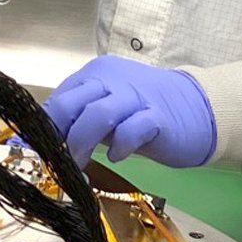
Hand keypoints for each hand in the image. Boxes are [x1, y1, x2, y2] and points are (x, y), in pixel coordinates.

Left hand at [43, 55, 216, 168]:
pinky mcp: (157, 117)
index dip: (46, 128)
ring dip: (81, 144)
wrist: (198, 106)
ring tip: (80, 165)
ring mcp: (135, 97)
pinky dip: (119, 146)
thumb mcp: (108, 109)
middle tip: (58, 162)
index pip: (59, 99)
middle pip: (70, 104)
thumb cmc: (145, 111)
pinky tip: (117, 156)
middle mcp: (111, 80)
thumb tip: (48, 142)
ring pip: (97, 115)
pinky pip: (131, 130)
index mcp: (94, 76)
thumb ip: (81, 118)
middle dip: (58, 137)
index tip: (43, 152)